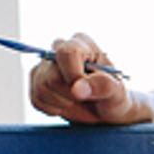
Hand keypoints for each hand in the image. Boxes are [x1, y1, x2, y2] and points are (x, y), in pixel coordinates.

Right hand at [28, 32, 149, 123]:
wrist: (105, 109)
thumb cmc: (114, 97)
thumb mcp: (117, 93)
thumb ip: (103, 86)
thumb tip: (77, 88)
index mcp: (82, 43)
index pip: (66, 53)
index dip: (73, 76)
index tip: (85, 93)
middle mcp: (60, 48)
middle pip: (52, 76)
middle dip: (72, 96)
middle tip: (89, 100)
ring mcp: (45, 64)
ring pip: (42, 88)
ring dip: (64, 104)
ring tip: (81, 103)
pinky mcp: (36, 80)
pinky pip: (36, 100)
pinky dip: (54, 109)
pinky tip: (69, 105)